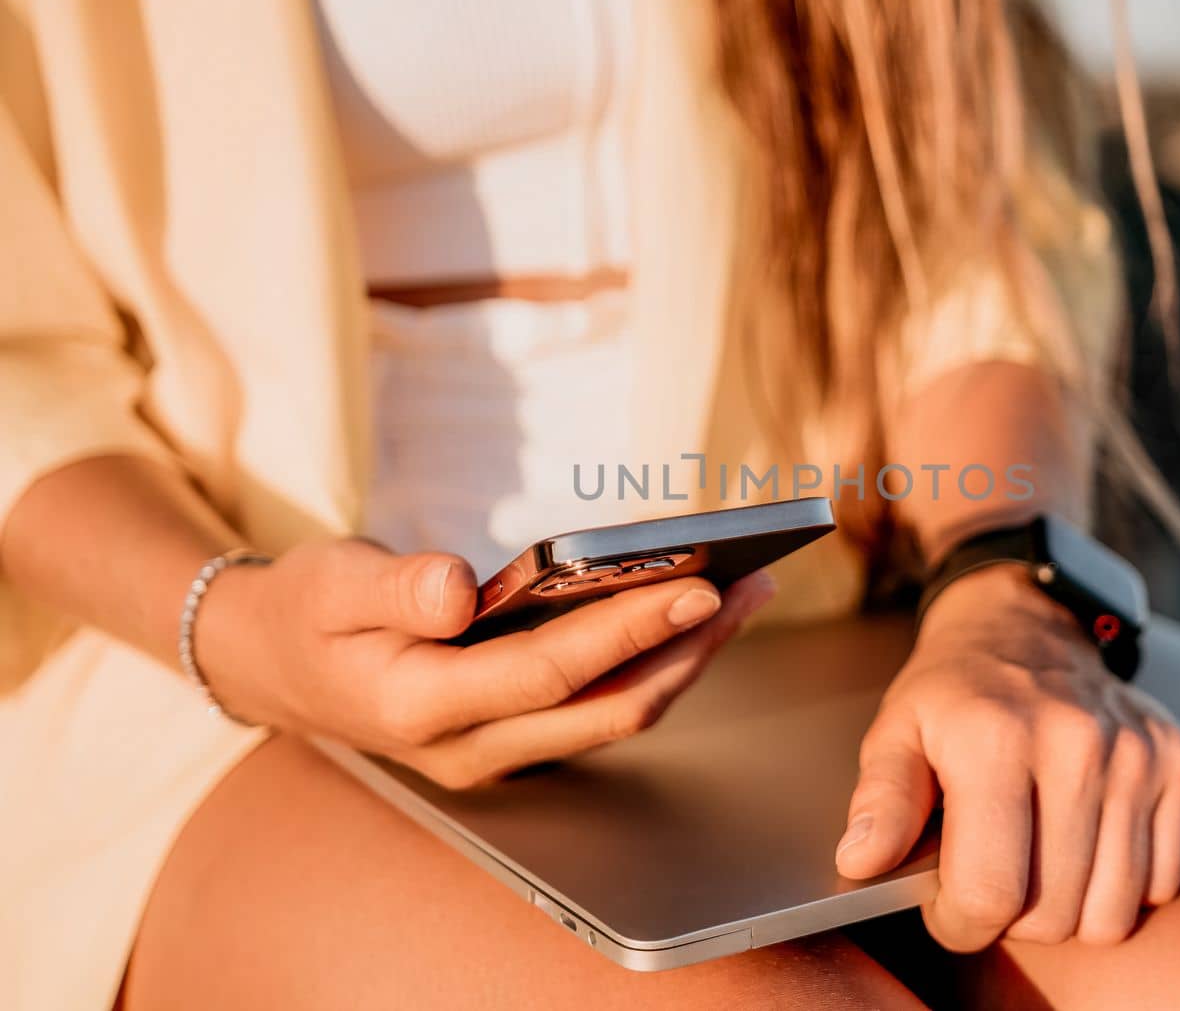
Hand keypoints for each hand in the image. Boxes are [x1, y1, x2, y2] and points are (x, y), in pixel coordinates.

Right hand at [195, 538, 774, 787]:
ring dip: (684, 660)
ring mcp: (499, 751)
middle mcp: (472, 746)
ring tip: (743, 596)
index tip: (696, 586)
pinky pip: (601, 706)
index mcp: (422, 705)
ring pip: (616, 714)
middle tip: (751, 587)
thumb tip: (461, 588)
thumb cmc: (306, 613)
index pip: (550, 672)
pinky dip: (652, 664)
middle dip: (688, 649)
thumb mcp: (330, 582)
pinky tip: (687, 618)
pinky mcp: (517, 736)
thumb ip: (396, 587)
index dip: (629, 630)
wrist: (274, 664)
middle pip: (609, 707)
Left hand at [835, 564, 1179, 949]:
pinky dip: (1124, 885)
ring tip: (1035, 864)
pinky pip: (1162, 881)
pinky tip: (1085, 846)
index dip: (958, 923)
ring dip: (1069, 910)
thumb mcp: (897, 733)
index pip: (989, 893)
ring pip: (1111, 912)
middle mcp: (1075, 743)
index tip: (947, 906)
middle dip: (1010, 919)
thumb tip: (860, 859)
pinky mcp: (1175, 761)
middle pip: (1052, 913)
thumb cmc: (956, 693)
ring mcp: (1134, 754)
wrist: (1026, 627)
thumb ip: (881, 800)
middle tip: (990, 876)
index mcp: (995, 739)